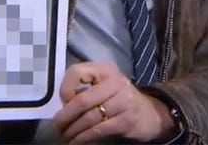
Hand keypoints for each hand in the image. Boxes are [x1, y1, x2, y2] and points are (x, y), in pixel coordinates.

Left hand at [51, 62, 175, 144]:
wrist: (151, 113)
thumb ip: (86, 88)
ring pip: (90, 117)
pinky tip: (76, 141)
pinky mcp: (127, 120)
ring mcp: (123, 101)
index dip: (65, 89)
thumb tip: (63, 105)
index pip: (77, 72)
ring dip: (73, 130)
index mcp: (105, 70)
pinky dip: (83, 137)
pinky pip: (99, 130)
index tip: (62, 103)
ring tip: (65, 136)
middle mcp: (115, 82)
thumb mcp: (105, 85)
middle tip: (56, 126)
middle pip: (82, 100)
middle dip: (65, 116)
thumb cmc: (121, 99)